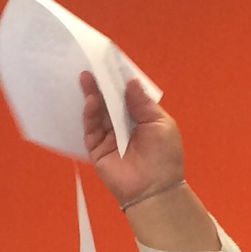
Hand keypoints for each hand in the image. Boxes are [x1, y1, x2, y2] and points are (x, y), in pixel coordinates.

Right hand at [80, 73, 185, 210]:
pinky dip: (89, 114)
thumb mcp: (159, 123)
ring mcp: (108, 137)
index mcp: (140, 118)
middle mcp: (122, 125)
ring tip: (86, 79)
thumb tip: (130, 82)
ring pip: (97, 113)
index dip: (119, 81)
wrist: (154, 188)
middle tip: (92, 67)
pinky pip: (90, 129)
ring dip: (92, 96)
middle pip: (108, 101)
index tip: (111, 63)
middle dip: (101, 85)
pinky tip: (90, 101)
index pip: (126, 96)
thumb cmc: (164, 156)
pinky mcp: (96, 149)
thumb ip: (142, 103)